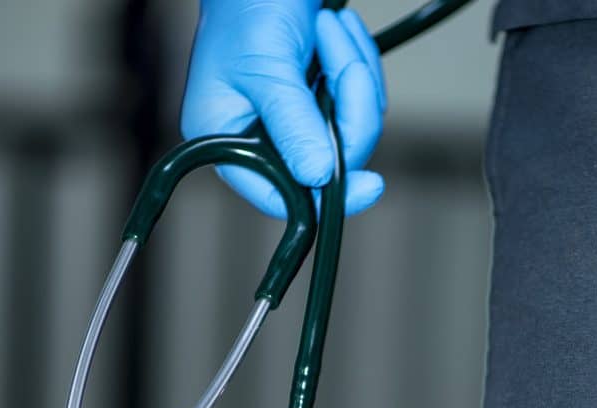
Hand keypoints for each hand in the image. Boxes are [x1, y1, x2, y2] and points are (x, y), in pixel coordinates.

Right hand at [181, 1, 386, 217]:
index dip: (322, 198)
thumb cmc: (247, 5)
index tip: (368, 186)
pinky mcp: (319, 98)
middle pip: (328, 161)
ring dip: (353, 73)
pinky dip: (356, 63)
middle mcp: (260, 138)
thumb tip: (317, 175)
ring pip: (351, 128)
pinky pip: (359, 101)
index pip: (277, 195)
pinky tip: (334, 30)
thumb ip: (293, 123)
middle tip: (343, 62)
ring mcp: (293, 119)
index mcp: (228, 140)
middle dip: (349, 107)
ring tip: (329, 28)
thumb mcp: (267, 66)